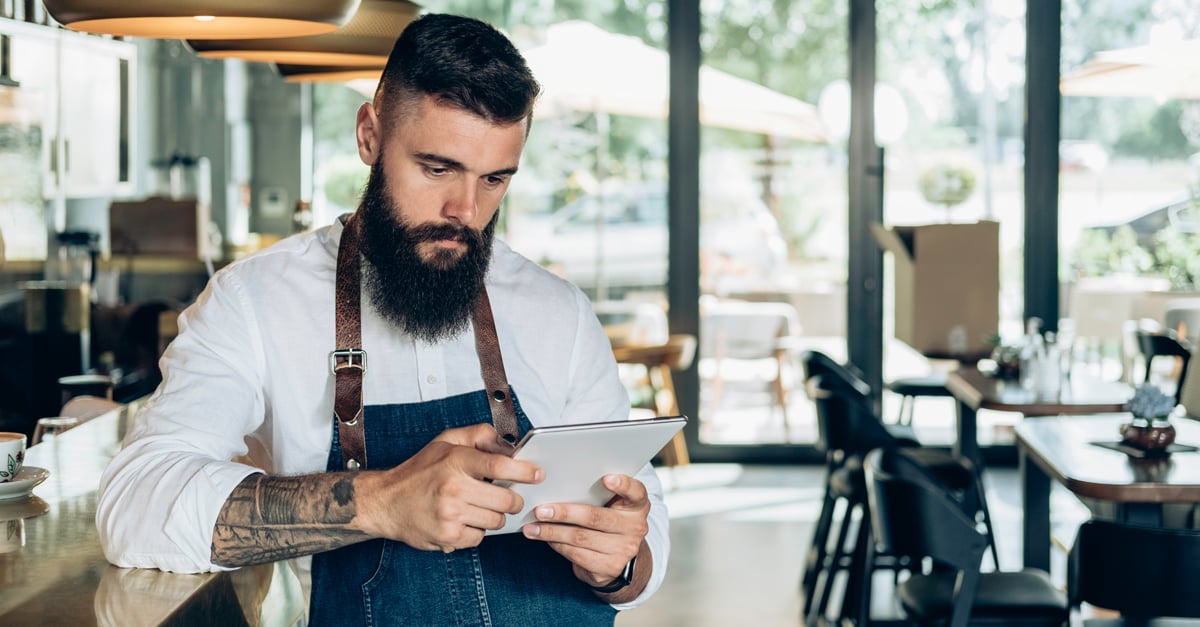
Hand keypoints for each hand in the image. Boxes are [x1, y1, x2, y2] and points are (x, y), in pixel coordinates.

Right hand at [352, 423, 542, 551]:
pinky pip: (480, 537)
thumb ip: (478, 435)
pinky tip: (463, 520)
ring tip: (477, 506)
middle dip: (512, 499)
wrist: (386, 503)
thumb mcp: (445, 441)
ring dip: (493, 516)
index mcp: (455, 461)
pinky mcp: (448, 537)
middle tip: (507, 496)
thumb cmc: (419, 471)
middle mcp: (454, 488)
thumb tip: (508, 445)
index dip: (524, 470)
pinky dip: (476, 531)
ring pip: (496, 521)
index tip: (538, 474)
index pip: (500, 464)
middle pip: (506, 499)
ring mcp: (451, 515)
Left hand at [521, 474, 649, 590]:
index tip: (607, 479)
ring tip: (532, 528)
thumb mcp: (612, 505)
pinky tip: (545, 539)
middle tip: (541, 510)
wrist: (619, 557)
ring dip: (552, 532)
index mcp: (637, 505)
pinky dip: (558, 545)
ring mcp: (625, 549)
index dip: (623, 485)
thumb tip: (558, 486)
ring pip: (581, 538)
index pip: (636, 492)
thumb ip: (597, 493)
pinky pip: (577, 555)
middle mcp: (636, 527)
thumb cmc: (608, 520)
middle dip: (565, 513)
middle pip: (596, 517)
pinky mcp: (610, 567)